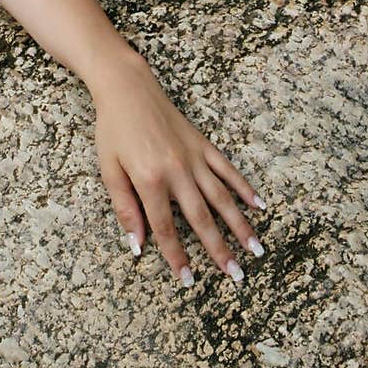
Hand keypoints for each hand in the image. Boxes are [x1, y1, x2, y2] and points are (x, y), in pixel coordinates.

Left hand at [89, 51, 265, 286]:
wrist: (128, 88)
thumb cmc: (113, 130)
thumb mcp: (109, 169)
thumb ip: (125, 207)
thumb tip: (137, 244)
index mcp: (149, 180)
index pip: (165, 228)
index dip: (177, 256)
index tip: (189, 279)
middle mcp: (176, 171)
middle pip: (201, 219)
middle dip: (219, 250)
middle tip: (237, 275)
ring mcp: (193, 157)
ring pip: (222, 197)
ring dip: (240, 225)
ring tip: (256, 249)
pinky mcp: (203, 144)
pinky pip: (227, 169)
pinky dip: (244, 188)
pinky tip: (259, 205)